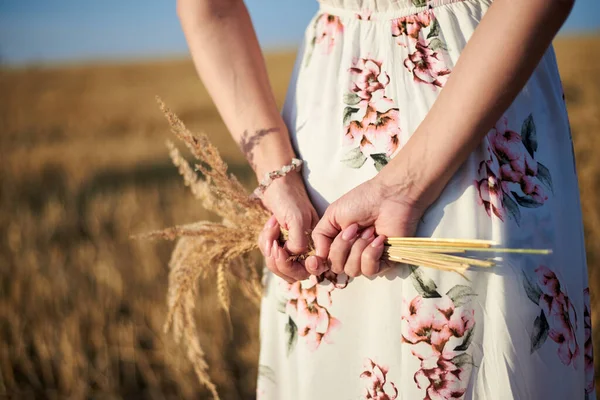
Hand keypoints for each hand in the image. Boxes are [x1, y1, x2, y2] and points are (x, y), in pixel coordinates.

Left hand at [257, 172, 318, 282]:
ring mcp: (292, 246)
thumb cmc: (288, 197)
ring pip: (277, 263)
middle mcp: (307, 249)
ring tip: (270, 226)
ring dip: (268, 247)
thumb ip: (298, 242)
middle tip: (270, 241)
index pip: (304, 271)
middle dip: (275, 259)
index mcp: (316, 245)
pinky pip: (270, 252)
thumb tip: (292, 257)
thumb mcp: (297, 219)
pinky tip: (270, 224)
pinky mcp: (281, 241)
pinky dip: (264, 241)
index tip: (278, 250)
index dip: (289, 266)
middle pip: (289, 272)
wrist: (276, 181)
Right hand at [309, 175, 426, 277]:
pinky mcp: (385, 262)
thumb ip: (320, 236)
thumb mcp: (332, 214)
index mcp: (338, 243)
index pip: (323, 265)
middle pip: (337, 267)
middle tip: (353, 228)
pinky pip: (370, 270)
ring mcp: (368, 259)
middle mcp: (351, 254)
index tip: (314, 262)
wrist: (389, 197)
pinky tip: (379, 239)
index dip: (316, 266)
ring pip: (353, 270)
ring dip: (358, 248)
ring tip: (369, 231)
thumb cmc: (362, 201)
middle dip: (342, 247)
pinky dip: (371, 253)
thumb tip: (318, 257)